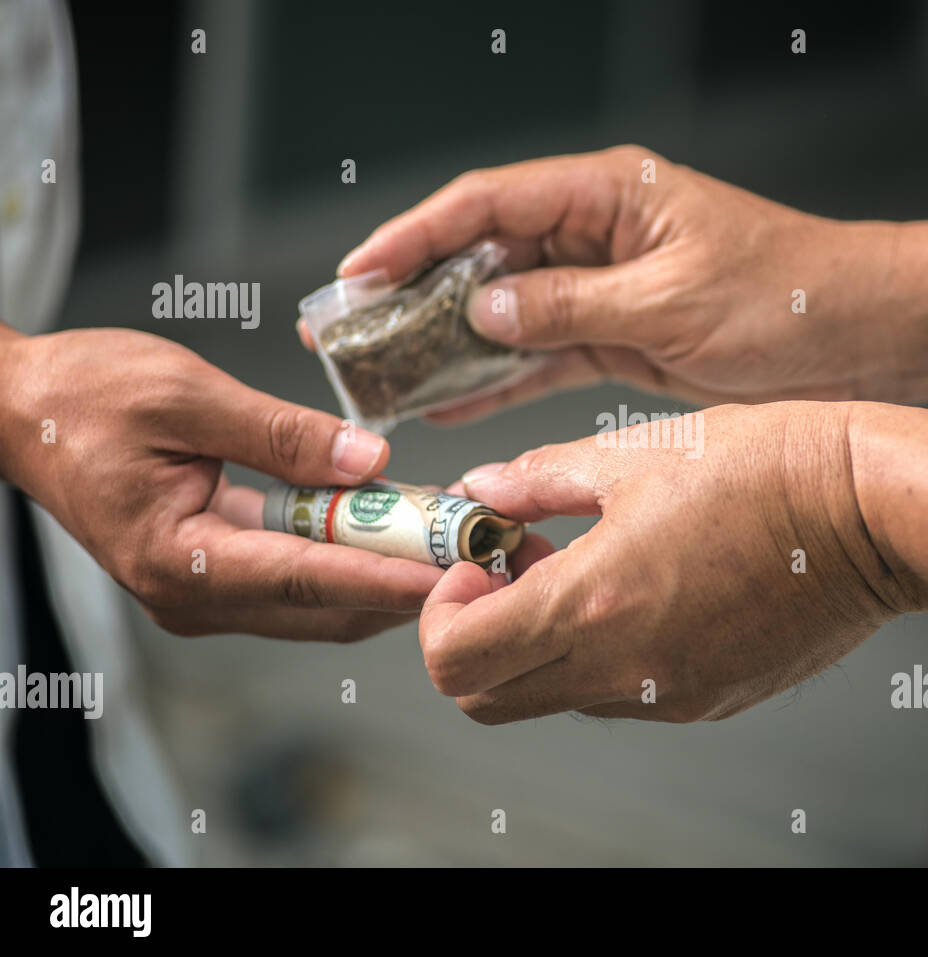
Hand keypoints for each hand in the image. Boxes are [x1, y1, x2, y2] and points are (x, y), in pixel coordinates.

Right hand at [0, 326, 442, 640]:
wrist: (18, 409)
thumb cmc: (83, 396)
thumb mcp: (186, 394)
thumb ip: (281, 434)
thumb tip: (369, 462)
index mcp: (176, 558)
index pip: (306, 579)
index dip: (387, 578)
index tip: (452, 576)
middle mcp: (191, 595)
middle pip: (322, 607)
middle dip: (403, 584)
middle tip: (473, 553)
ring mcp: (201, 594)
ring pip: (316, 605)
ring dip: (383, 574)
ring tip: (448, 538)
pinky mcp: (213, 577)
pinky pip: (297, 582)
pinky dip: (349, 560)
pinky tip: (391, 528)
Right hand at [326, 146, 906, 421]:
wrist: (860, 336)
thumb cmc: (788, 297)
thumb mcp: (669, 304)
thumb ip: (570, 307)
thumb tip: (482, 311)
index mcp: (609, 193)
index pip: (489, 202)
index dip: (416, 234)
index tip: (359, 272)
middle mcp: (597, 233)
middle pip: (485, 255)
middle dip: (416, 293)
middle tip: (350, 330)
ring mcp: (604, 288)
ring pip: (506, 311)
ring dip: (448, 343)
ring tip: (383, 376)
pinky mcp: (619, 337)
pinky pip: (542, 355)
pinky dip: (499, 378)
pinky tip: (450, 401)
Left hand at [418, 402, 912, 722]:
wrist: (871, 514)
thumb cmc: (763, 466)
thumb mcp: (635, 453)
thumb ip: (538, 481)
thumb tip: (479, 491)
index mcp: (594, 602)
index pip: (455, 659)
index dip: (438, 613)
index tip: (470, 562)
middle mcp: (625, 670)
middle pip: (488, 700)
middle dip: (475, 636)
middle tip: (511, 568)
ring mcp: (670, 697)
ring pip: (554, 698)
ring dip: (539, 643)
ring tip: (584, 565)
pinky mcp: (708, 701)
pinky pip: (621, 694)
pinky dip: (601, 652)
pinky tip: (641, 586)